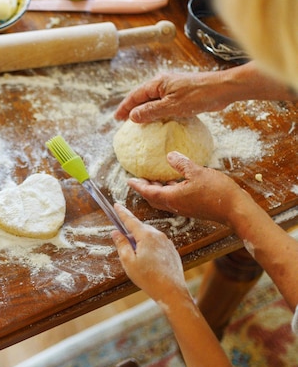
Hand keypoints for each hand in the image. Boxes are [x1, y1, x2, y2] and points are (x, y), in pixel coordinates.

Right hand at [111, 204, 187, 302]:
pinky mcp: (171, 250)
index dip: (122, 213)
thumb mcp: (128, 261)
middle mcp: (158, 235)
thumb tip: (116, 233)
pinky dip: (150, 248)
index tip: (116, 205)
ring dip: (141, 242)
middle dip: (131, 234)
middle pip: (140, 229)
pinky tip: (149, 262)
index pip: (130, 220)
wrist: (171, 291)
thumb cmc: (149, 278)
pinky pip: (157, 243)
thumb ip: (121, 244)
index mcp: (146, 236)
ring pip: (148, 236)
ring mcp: (166, 242)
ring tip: (138, 260)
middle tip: (125, 249)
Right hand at [114, 71, 232, 122]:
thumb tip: (133, 116)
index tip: (117, 118)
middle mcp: (163, 83)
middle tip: (124, 121)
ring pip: (153, 100)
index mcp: (157, 83)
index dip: (125, 107)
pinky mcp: (181, 94)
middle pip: (142, 96)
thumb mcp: (171, 106)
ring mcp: (172, 88)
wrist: (222, 89)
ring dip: (144, 110)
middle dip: (132, 108)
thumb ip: (151, 111)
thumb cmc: (198, 95)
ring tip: (137, 122)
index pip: (135, 96)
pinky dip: (157, 111)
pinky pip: (164, 103)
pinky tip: (157, 120)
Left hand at [126, 151, 252, 225]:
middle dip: (145, 189)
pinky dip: (169, 191)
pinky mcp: (193, 207)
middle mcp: (175, 205)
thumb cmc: (217, 192)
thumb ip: (182, 164)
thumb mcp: (197, 172)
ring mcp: (185, 208)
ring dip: (157, 190)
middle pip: (154, 198)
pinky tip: (174, 182)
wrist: (236, 210)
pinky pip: (175, 199)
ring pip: (164, 199)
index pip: (149, 192)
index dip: (138, 185)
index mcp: (172, 197)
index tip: (129, 180)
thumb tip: (169, 156)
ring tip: (154, 179)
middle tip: (139, 179)